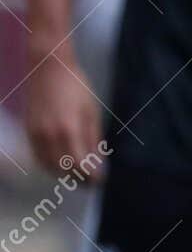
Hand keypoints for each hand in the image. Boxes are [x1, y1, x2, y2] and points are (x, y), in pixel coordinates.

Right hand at [25, 51, 103, 179]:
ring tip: (79, 176)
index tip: (100, 181)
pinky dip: (50, 166)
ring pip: (48, 166)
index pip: (79, 164)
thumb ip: (93, 138)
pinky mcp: (29, 131)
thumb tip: (97, 162)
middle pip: (63, 170)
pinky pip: (38, 157)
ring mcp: (36, 134)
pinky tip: (62, 165)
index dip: (90, 176)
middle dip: (78, 179)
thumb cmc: (76, 86)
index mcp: (69, 129)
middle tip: (92, 183)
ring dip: (63, 175)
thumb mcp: (91, 111)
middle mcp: (49, 135)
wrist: (49, 68)